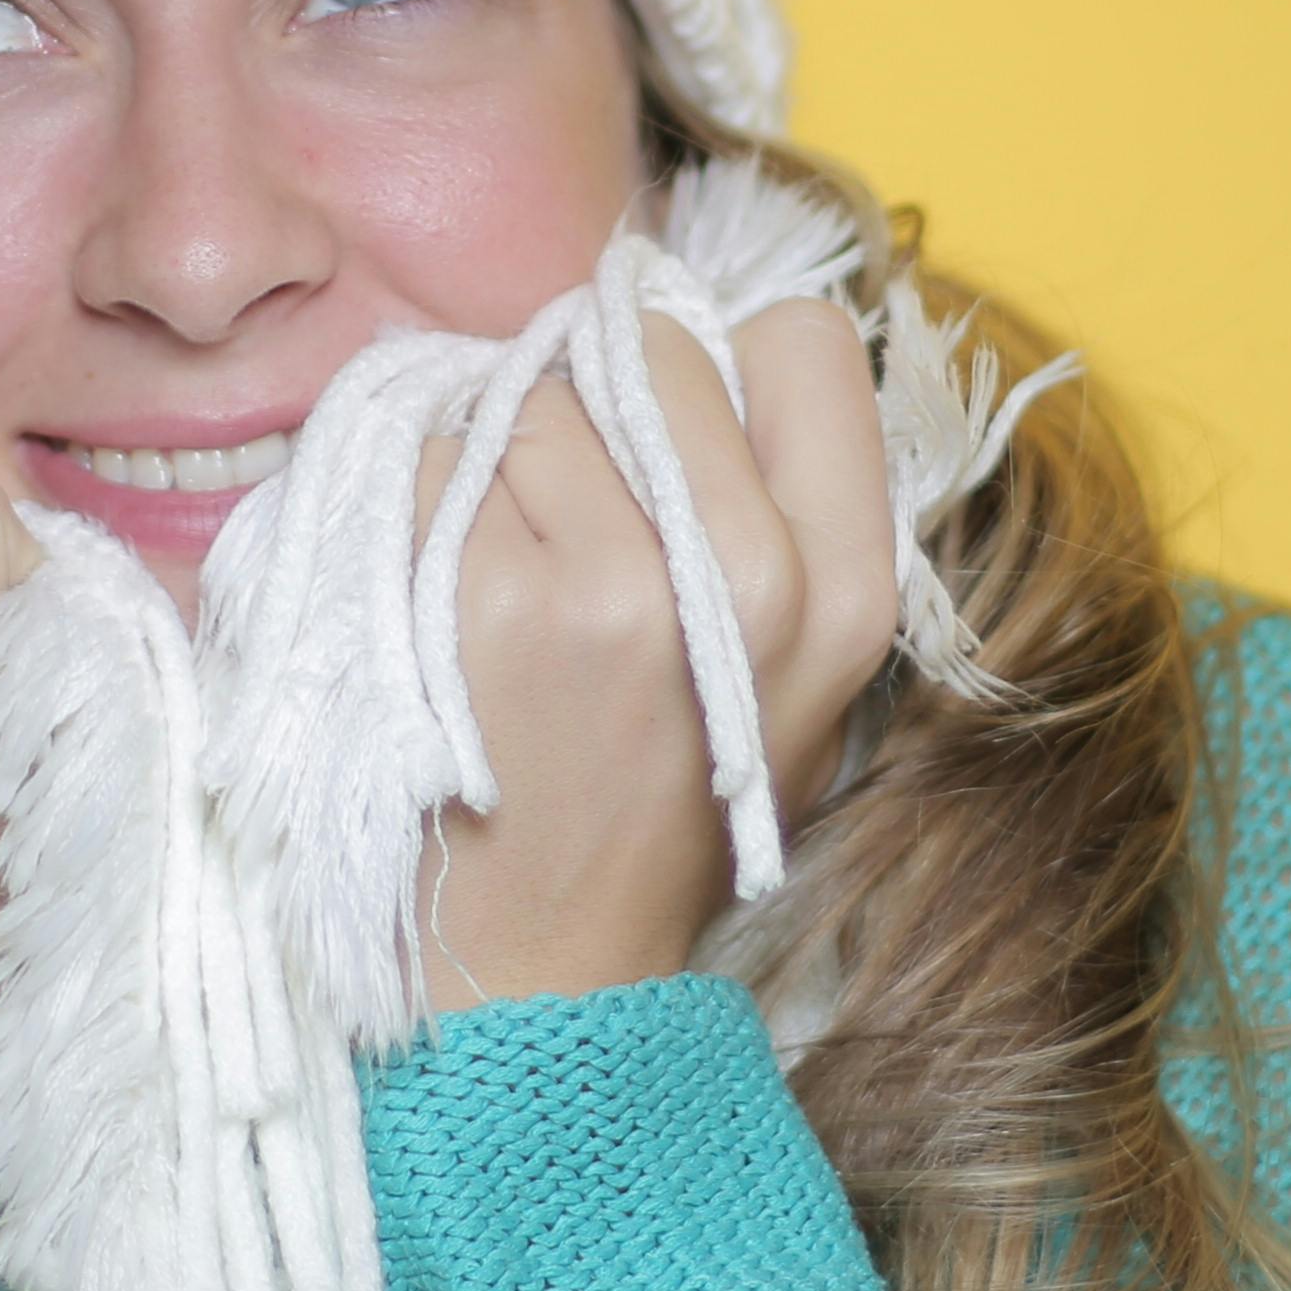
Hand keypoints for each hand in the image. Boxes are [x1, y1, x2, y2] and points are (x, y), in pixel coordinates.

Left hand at [414, 308, 899, 1012]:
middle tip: (587, 491)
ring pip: (540, 389)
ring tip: (527, 553)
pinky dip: (439, 496)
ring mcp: (616, 585)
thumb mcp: (795, 664)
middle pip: (657, 344)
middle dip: (604, 388)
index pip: (804, 336)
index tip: (680, 418)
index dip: (728, 358)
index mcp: (850, 581)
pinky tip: (466, 588)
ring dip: (514, 446)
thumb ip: (777, 504)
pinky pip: (448, 452)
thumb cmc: (674, 793)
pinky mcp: (492, 603)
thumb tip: (687, 337)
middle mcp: (751, 576)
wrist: (558, 953)